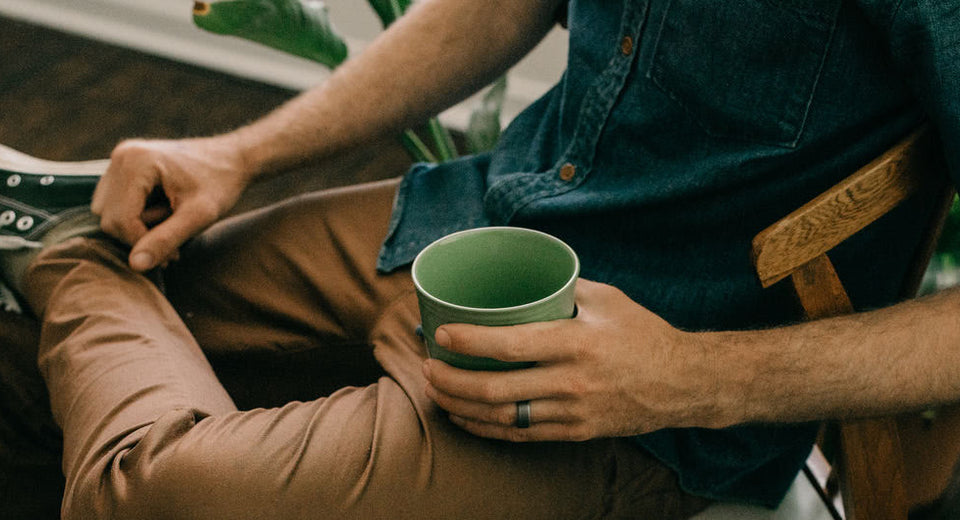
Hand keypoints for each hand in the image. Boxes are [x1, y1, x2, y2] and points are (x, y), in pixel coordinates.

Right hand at [92, 136, 253, 270]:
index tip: (174, 255)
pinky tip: (163, 216)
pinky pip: (114, 204)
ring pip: (109, 213)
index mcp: (135, 162)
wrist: (232, 159)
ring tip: (172, 227)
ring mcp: (119, 160)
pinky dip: (135, 218)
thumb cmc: (221, 184)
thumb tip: (135, 265)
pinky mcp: (123, 167)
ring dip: (138, 229)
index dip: (143, 243)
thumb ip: (167, 239)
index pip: (119, 220)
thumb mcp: (200, 216)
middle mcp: (121, 157)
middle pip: (109, 218)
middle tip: (175, 246)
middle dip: (140, 237)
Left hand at [422, 279, 728, 441]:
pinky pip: (521, 435)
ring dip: (462, 407)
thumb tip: (522, 275)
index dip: (467, 342)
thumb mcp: (607, 299)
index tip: (440, 335)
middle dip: (452, 381)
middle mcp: (570, 382)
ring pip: (502, 418)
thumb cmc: (643, 335)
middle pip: (495, 390)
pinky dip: (487, 428)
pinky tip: (467, 418)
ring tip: (438, 393)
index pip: (509, 345)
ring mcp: (572, 412)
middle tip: (428, 368)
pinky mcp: (575, 432)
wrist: (683, 384)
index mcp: (575, 343)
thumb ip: (562, 288)